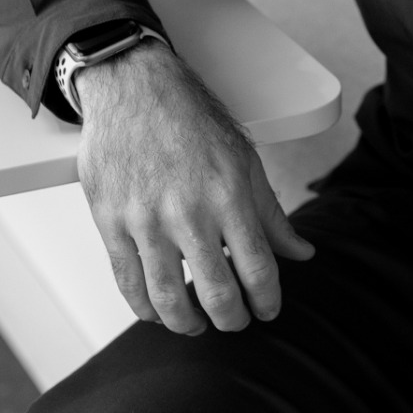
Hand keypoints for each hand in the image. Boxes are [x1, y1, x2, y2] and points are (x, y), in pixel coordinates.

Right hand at [76, 41, 314, 335]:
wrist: (134, 88)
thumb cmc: (191, 120)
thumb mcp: (244, 160)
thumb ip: (272, 215)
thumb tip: (302, 254)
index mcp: (229, 196)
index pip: (258, 270)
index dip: (268, 301)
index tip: (268, 310)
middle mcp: (188, 213)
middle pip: (217, 294)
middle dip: (232, 319)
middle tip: (235, 321)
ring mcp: (145, 221)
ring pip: (168, 299)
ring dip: (187, 324)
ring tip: (197, 324)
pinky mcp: (110, 223)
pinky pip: (128, 283)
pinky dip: (145, 308)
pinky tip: (158, 311)